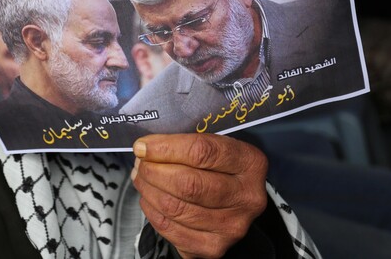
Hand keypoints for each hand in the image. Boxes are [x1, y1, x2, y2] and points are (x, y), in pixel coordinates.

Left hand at [131, 133, 267, 258]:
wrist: (234, 202)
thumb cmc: (217, 167)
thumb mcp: (213, 146)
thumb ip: (185, 143)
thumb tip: (144, 148)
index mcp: (250, 163)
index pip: (202, 152)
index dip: (165, 148)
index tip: (142, 146)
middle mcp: (247, 197)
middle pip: (188, 184)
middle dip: (153, 171)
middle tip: (140, 164)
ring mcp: (232, 226)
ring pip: (175, 207)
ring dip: (148, 189)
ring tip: (141, 178)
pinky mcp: (214, 247)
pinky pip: (170, 228)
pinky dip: (151, 211)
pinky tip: (149, 198)